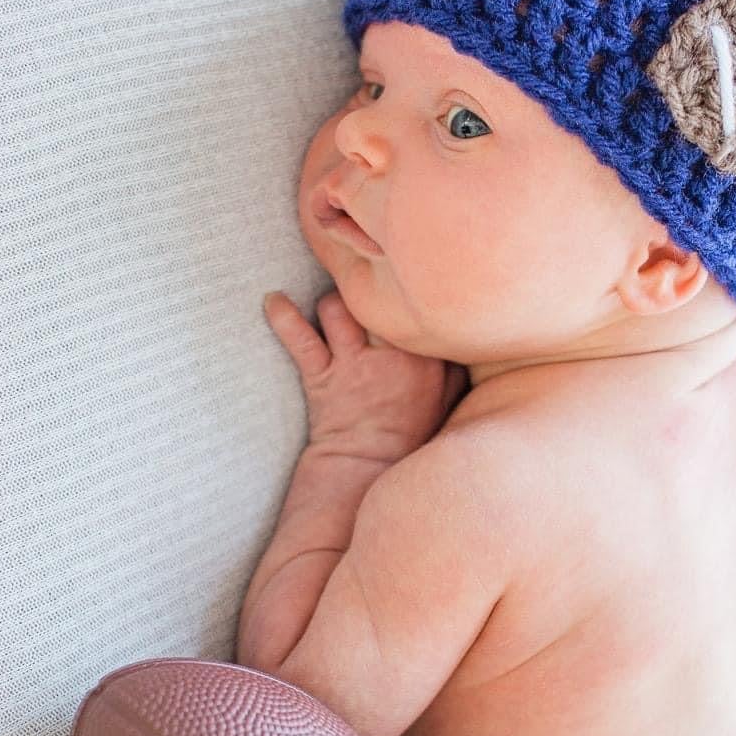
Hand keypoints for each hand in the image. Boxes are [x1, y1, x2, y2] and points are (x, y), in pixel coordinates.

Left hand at [263, 287, 469, 459]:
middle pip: (377, 298)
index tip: (402, 267)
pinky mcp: (322, 378)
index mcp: (427, 358)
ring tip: (334, 301)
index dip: (408, 281)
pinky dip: (282, 318)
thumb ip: (456, 365)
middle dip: (370, 277)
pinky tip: (272, 300)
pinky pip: (300, 339)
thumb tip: (463, 332)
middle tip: (363, 262)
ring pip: (340, 308)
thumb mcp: (448, 401)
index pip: (418, 305)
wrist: (368, 473)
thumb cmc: (409, 435)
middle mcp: (393, 355)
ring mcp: (355, 365)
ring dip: (333, 300)